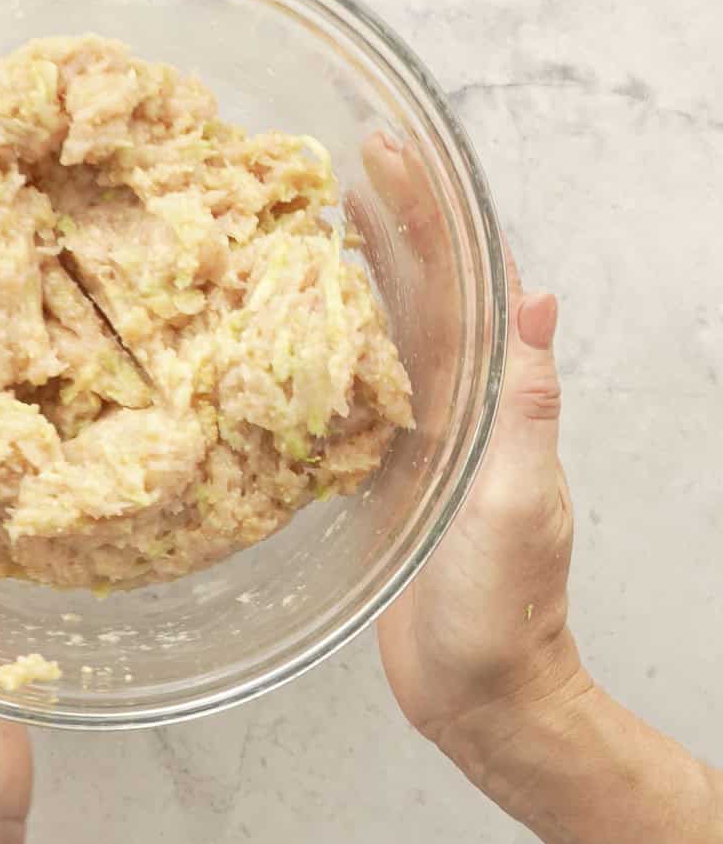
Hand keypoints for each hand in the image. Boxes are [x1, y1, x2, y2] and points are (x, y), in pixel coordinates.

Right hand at [363, 134, 587, 762]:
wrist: (479, 691)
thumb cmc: (500, 607)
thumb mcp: (517, 501)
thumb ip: (526, 404)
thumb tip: (540, 298)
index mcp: (490, 399)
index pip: (461, 283)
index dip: (430, 214)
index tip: (393, 152)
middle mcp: (457, 404)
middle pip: (422, 293)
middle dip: (391, 221)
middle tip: (347, 159)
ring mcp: (420, 436)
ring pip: (388, 333)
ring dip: (362, 272)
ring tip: (322, 218)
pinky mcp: (385, 472)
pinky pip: (358, 391)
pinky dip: (334, 346)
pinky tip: (303, 325)